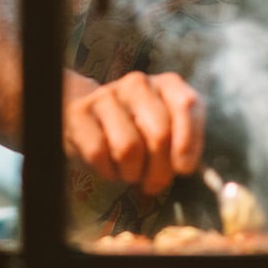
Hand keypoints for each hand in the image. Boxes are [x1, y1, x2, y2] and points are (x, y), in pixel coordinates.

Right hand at [63, 70, 205, 196]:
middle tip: (153, 183)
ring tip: (130, 172)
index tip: (184, 169)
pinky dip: (107, 170)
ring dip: (131, 172)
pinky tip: (109, 166)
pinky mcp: (79, 112)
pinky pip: (98, 153)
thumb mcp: (168, 130)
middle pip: (159, 135)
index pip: (186, 105)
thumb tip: (187, 167)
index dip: (188, 141)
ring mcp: (106, 95)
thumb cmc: (138, 129)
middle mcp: (138, 84)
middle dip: (159, 170)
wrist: (90, 115)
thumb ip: (184, 143)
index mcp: (167, 85)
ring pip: (128, 148)